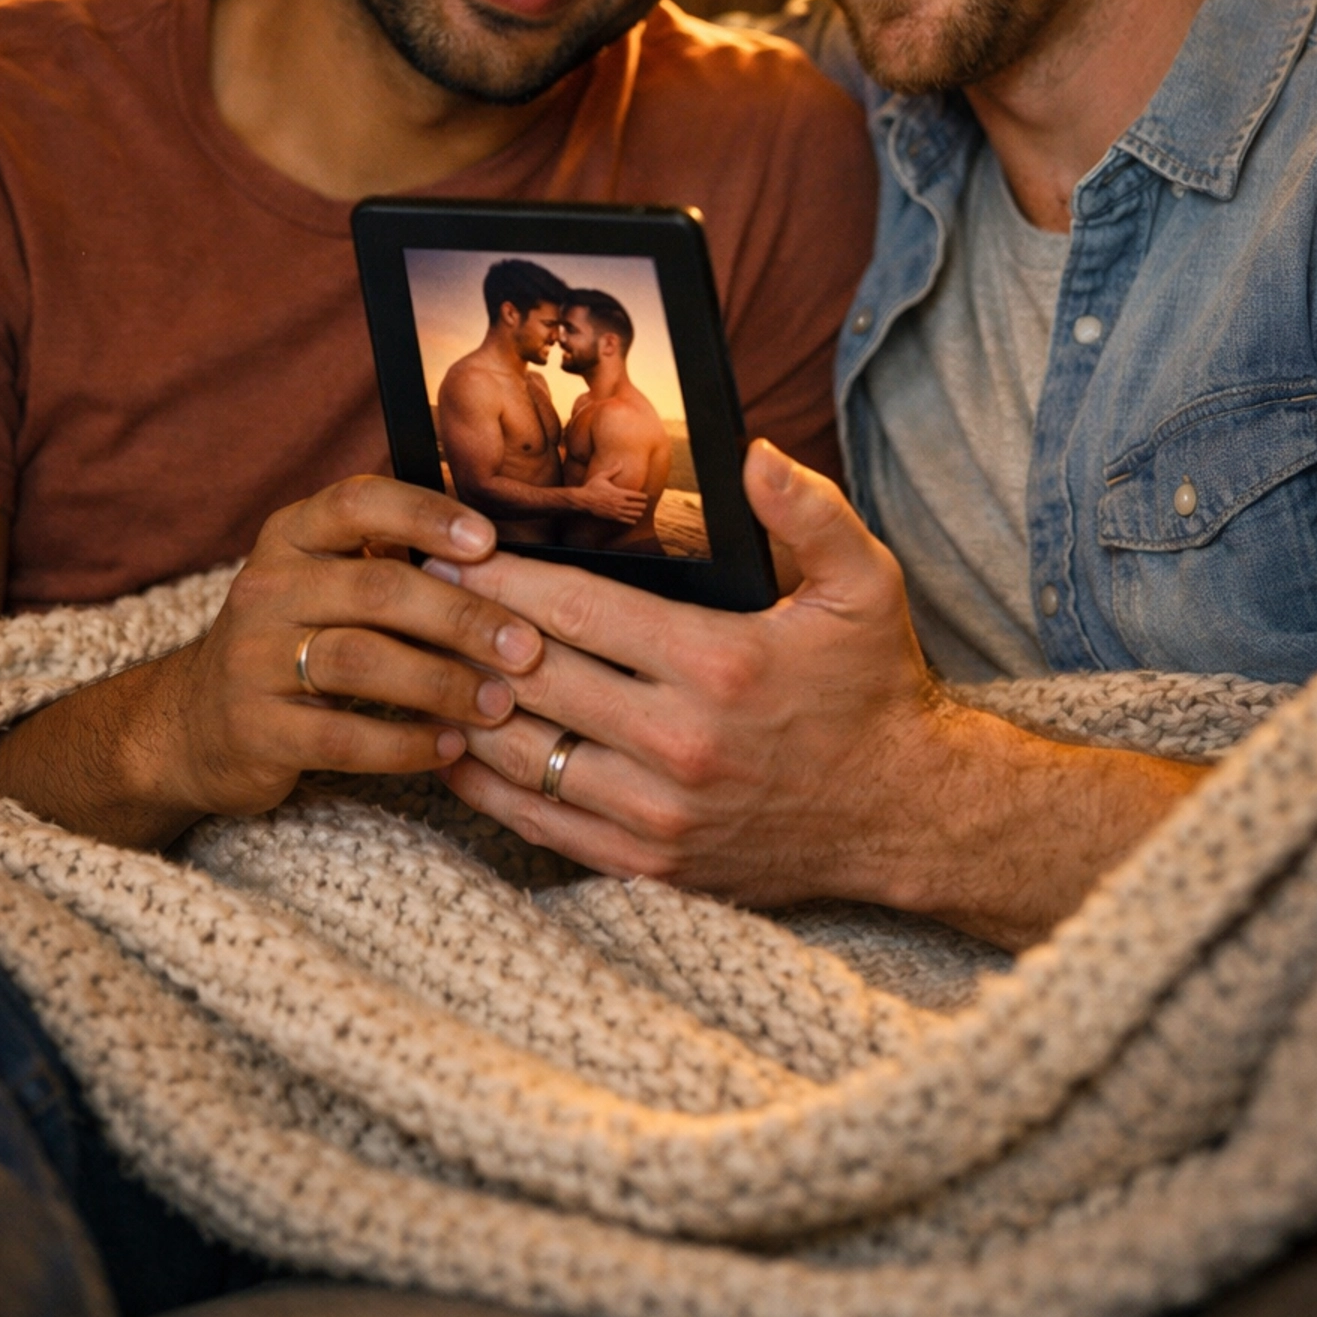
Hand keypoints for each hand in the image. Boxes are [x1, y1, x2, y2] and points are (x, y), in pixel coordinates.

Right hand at [0, 476, 542, 848]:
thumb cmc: (296, 640)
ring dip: (442, 683)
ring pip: (361, 661)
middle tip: (526, 647)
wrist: (192, 723)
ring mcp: (252, 658)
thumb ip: (398, 559)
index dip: (425, 516)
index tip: (489, 540)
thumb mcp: (329, 581)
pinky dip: (405, 743)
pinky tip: (450, 748)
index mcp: (293, 536)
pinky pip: (342, 735)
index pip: (358, 503)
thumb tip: (510, 548)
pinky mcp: (253, 729)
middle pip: (377, 589)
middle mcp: (266, 586)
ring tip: (500, 704)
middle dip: (462, 617)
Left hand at [445, 442, 937, 906]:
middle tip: (413, 595)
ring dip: (462, 708)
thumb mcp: (866, 584)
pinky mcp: (651, 865)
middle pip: (533, 678)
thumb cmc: (874, 690)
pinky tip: (454, 748)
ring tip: (420, 664)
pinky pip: (539, 824)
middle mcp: (679, 744)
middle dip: (463, 631)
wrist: (904, 816)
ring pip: (521, 754)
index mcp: (718, 664)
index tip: (453, 551)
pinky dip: (485, 787)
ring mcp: (659, 815)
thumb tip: (752, 452)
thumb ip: (809, 512)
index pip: (575, 611)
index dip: (502, 578)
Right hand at [572, 473, 649, 523]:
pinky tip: (634, 520)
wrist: (583, 500)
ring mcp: (616, 511)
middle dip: (642, 505)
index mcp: (619, 492)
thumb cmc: (592, 487)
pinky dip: (631, 521)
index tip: (646, 497)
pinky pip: (625, 520)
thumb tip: (620, 461)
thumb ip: (613, 470)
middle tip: (645, 504)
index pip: (636, 496)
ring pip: (632, 514)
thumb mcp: (602, 476)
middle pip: (637, 505)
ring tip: (641, 512)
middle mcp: (619, 503)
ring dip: (638, 513)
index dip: (643, 497)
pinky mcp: (612, 517)